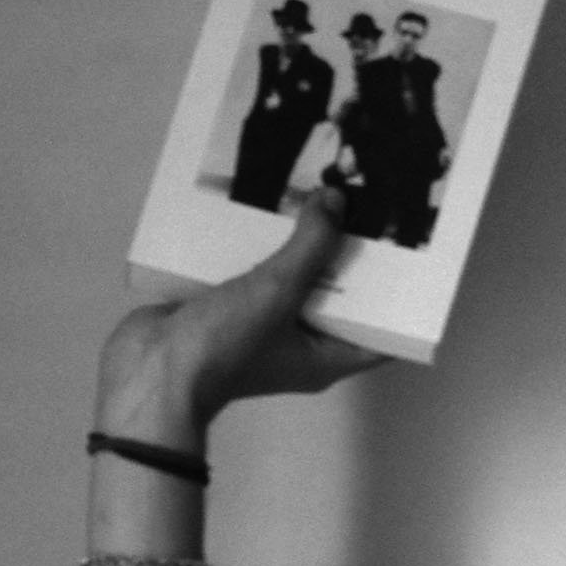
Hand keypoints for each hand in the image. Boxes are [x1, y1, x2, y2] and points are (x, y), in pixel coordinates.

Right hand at [95, 192, 384, 447]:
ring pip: (294, 279)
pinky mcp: (231, 308)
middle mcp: (301, 344)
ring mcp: (264, 326)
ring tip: (322, 195)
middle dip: (349, 256)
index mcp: (326, 357)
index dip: (399, 298)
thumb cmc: (223, 348)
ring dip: (302, 244)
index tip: (414, 256)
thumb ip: (311, 247)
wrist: (151, 370)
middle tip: (367, 207)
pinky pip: (256, 272)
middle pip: (338, 296)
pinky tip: (268, 205)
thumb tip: (336, 203)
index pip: (380, 333)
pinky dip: (262, 246)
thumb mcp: (278, 292)